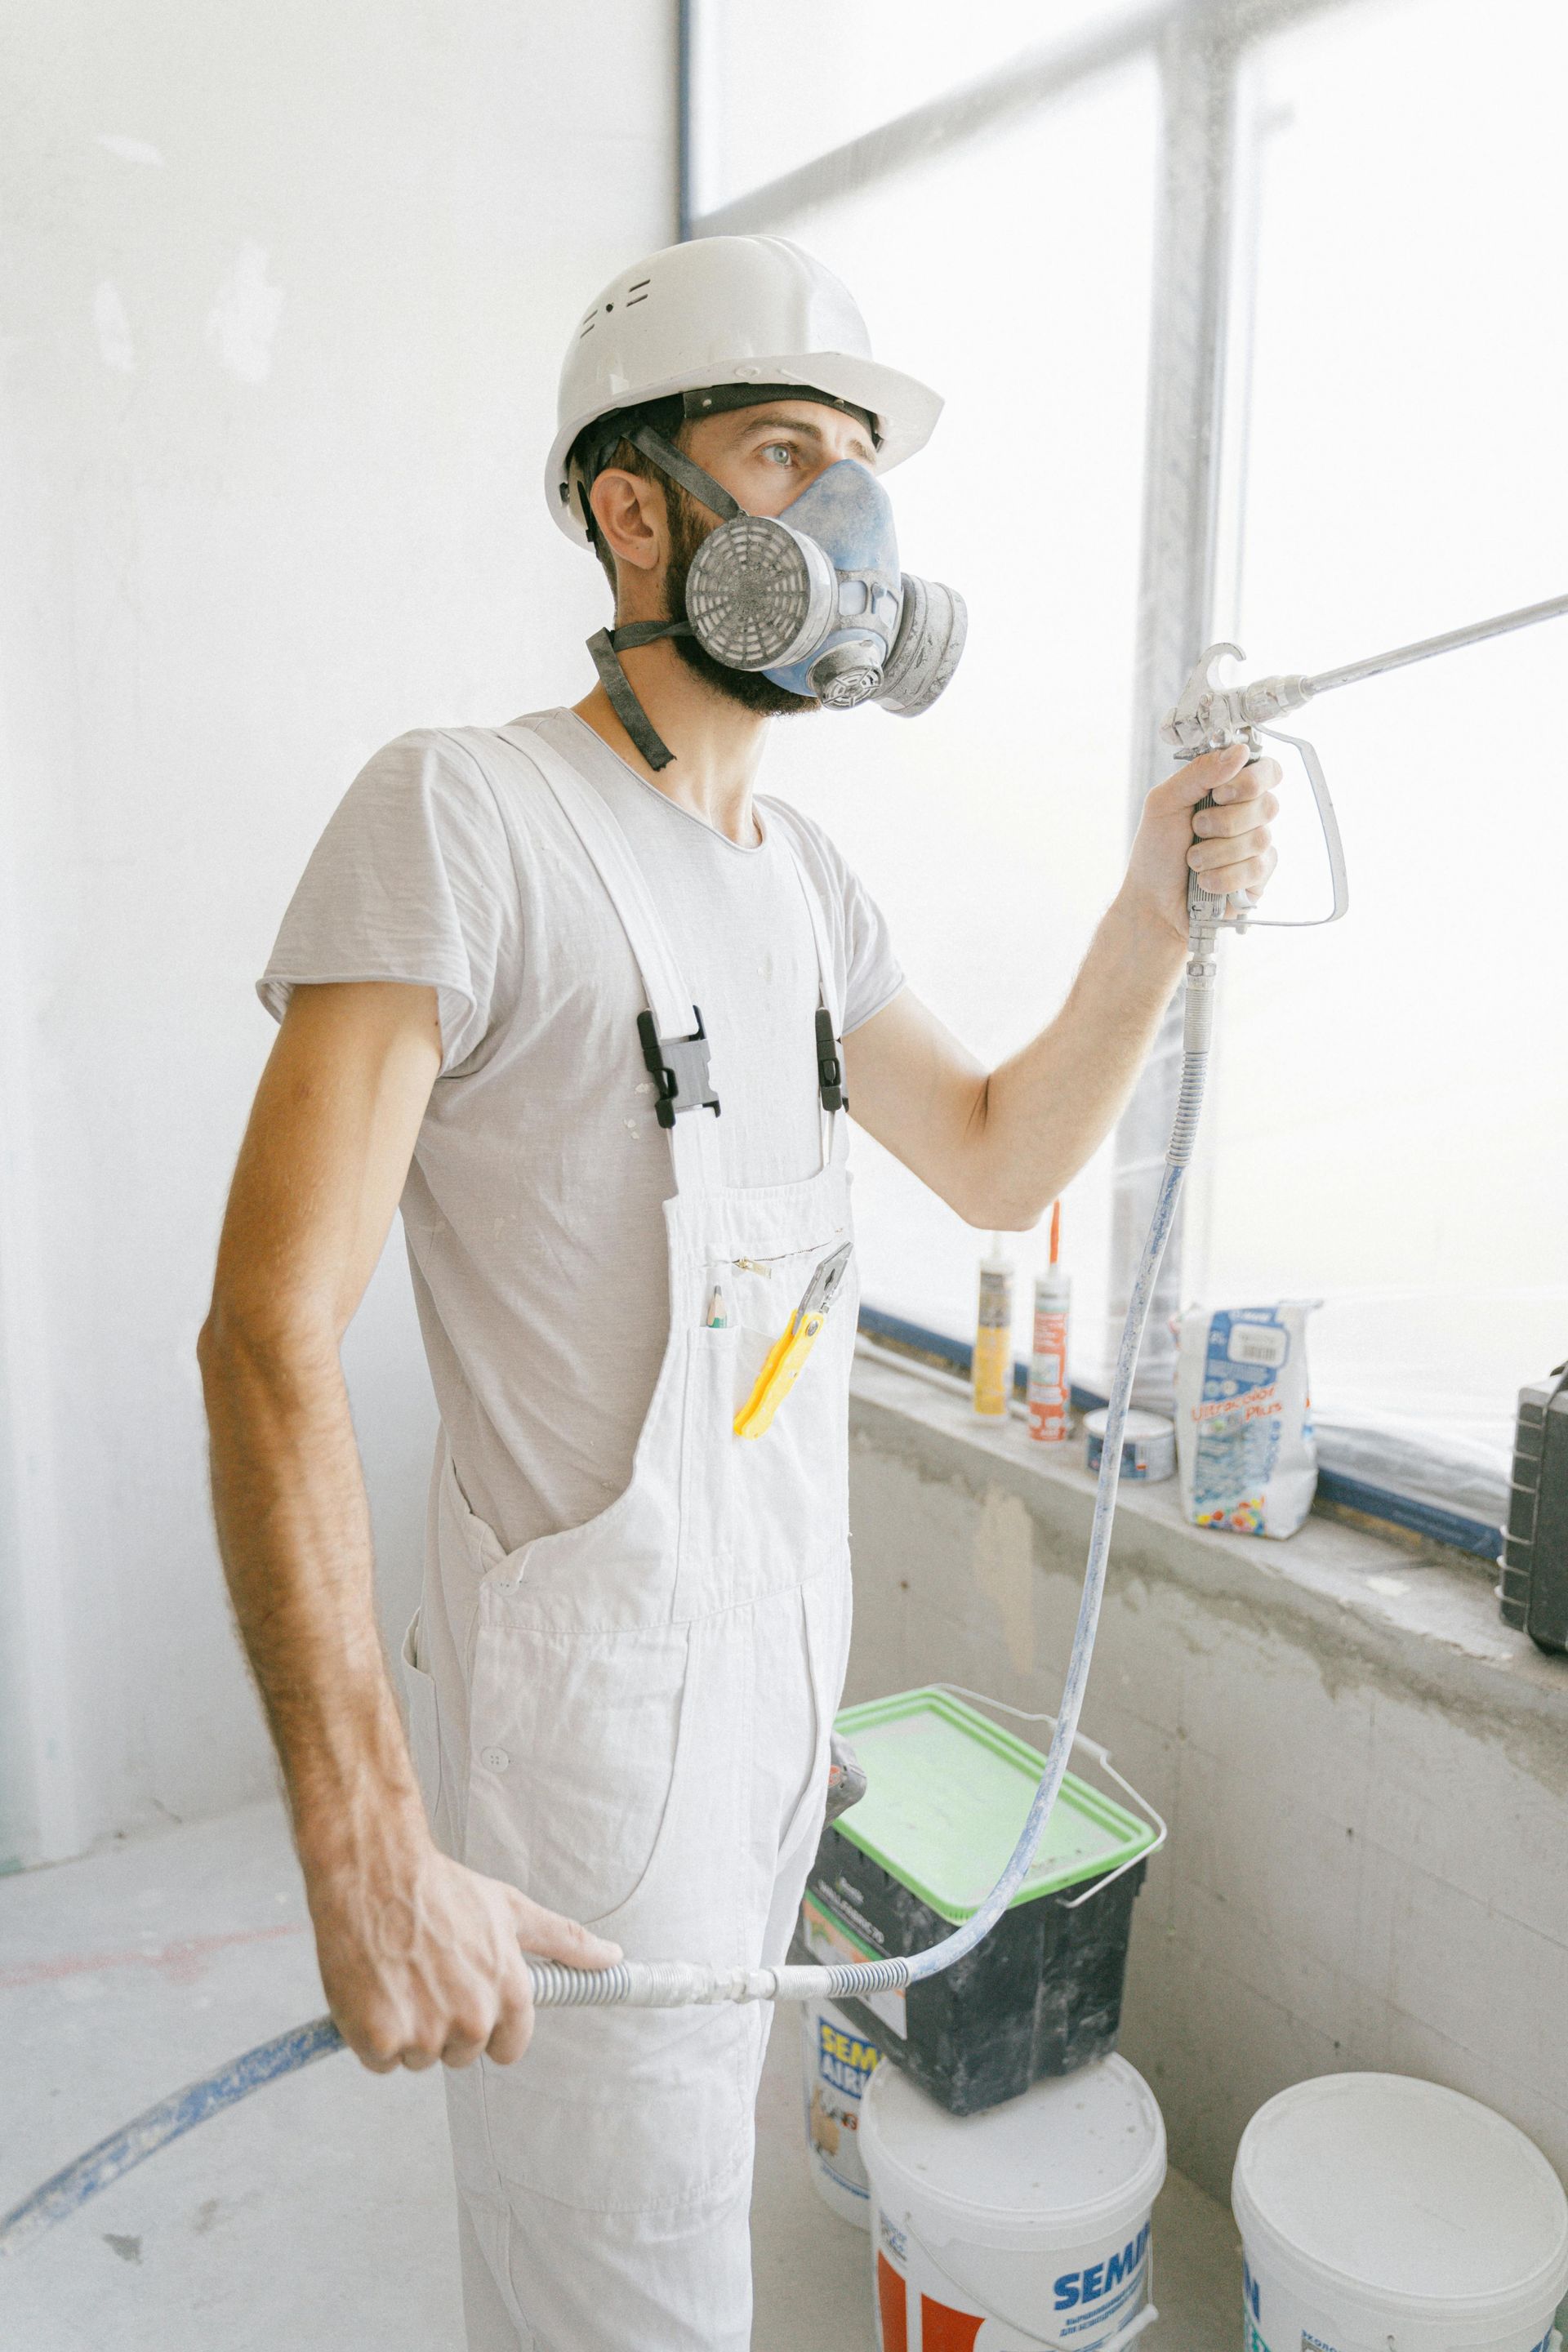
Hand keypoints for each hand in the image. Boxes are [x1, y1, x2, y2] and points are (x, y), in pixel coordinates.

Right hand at [306, 1815, 620, 2072]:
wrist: (376, 1873)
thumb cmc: (441, 1889)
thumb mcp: (512, 1910)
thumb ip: (566, 1941)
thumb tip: (612, 1957)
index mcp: (509, 1993)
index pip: (508, 2049)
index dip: (487, 2027)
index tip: (468, 2001)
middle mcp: (472, 2019)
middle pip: (459, 2054)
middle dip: (442, 2023)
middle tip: (426, 1975)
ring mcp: (425, 2032)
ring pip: (418, 2059)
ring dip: (405, 2029)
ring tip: (400, 1976)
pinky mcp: (380, 2039)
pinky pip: (380, 2062)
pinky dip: (370, 2034)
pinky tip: (373, 1989)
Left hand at [1117, 743, 1279, 946]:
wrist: (1152, 903)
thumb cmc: (1155, 852)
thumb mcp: (1164, 802)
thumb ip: (1199, 773)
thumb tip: (1242, 751)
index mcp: (1229, 790)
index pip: (1267, 770)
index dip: (1251, 780)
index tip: (1220, 793)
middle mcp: (1249, 815)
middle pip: (1267, 803)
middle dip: (1224, 820)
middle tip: (1196, 829)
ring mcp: (1257, 846)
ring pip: (1259, 839)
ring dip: (1216, 852)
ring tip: (1193, 861)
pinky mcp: (1259, 878)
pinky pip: (1256, 869)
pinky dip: (1222, 876)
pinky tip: (1205, 882)